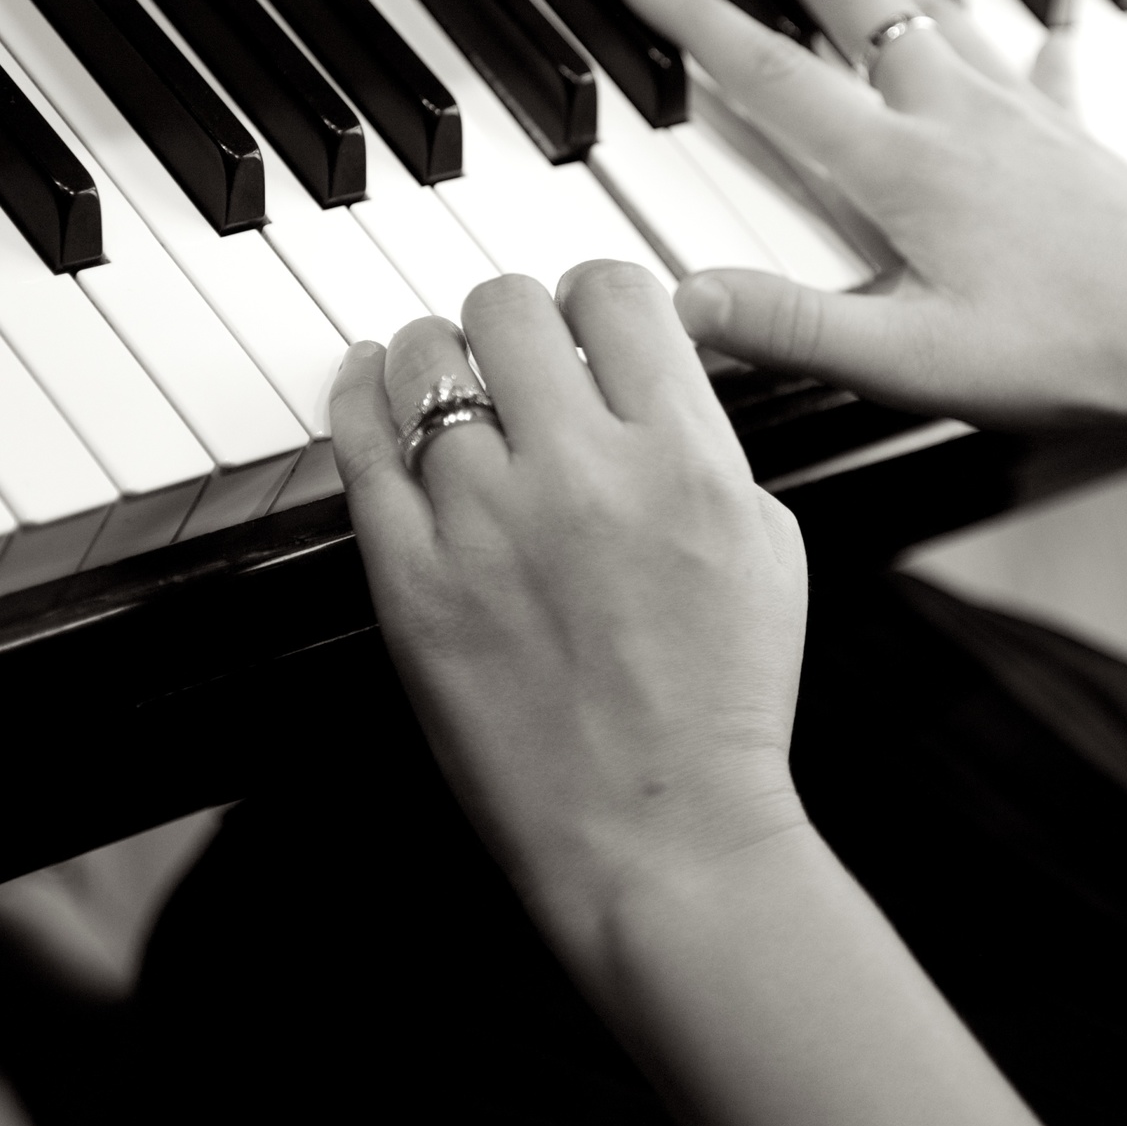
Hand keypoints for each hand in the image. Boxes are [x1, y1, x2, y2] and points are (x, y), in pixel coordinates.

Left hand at [328, 264, 810, 958]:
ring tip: (446, 378)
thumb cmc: (722, 701)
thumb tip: (649, 370)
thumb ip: (705, 440)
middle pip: (511, 306)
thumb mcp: (766, 543)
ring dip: (438, 355)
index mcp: (683, 457)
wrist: (660, 832)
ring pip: (425, 360)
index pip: (618, 292)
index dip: (597, 293)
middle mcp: (582, 473)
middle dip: (515, 318)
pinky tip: (371, 383)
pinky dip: (360, 395)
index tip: (586, 319)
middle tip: (516, 353)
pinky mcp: (410, 582)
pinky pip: (360, 446)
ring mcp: (486, 525)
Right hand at [619, 0, 1126, 544]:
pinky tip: (1048, 17)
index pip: (774, 74)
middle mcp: (962, 118)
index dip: (696, 18)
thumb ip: (794, 327)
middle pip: (859, 1)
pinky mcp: (1079, 139)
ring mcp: (1026, 117)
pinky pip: (1044, 65)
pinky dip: (1032, 34)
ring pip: (937, 11)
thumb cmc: (1076, 355)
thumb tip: (683, 306)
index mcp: (907, 168)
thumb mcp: (914, 362)